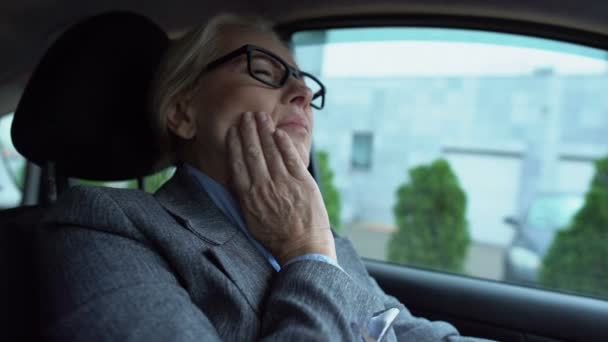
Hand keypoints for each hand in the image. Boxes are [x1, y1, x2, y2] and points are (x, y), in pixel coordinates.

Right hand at [227, 111, 335, 264]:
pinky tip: (278, 132)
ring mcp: (284, 183)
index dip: (235, 143)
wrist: (302, 247)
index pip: (238, 163)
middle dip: (248, 131)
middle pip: (252, 152)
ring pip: (270, 151)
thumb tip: (239, 179)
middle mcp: (263, 187)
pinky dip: (283, 143)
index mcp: (248, 197)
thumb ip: (245, 197)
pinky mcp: (302, 182)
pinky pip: (290, 157)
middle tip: (246, 115)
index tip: (233, 130)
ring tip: (260, 117)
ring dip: (264, 131)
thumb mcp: (252, 220)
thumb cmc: (277, 237)